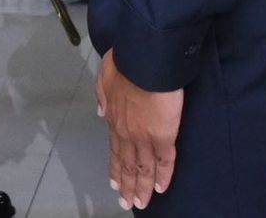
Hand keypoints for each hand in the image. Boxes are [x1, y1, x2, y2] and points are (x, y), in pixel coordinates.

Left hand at [95, 50, 181, 210]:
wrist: (144, 62)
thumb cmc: (125, 64)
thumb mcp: (104, 77)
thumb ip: (102, 95)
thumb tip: (101, 112)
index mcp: (114, 118)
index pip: (114, 149)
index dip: (115, 168)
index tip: (113, 183)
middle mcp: (127, 132)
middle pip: (127, 164)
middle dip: (126, 185)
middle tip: (126, 203)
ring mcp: (145, 137)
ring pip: (143, 168)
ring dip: (141, 188)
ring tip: (140, 203)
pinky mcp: (164, 136)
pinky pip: (164, 161)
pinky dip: (163, 176)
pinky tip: (161, 188)